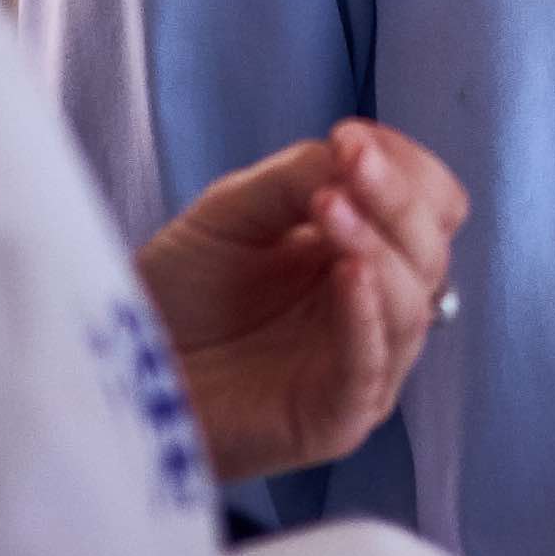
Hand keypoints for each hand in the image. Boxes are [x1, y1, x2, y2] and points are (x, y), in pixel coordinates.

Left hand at [137, 120, 468, 486]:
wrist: (122, 363)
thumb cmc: (182, 291)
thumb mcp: (236, 210)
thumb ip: (299, 176)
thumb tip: (358, 147)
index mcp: (367, 251)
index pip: (432, 206)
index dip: (405, 170)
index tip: (349, 137)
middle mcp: (378, 308)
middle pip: (430, 251)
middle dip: (396, 199)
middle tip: (350, 160)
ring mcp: (363, 364)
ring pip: (412, 304)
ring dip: (378, 244)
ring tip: (329, 204)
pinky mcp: (337, 418)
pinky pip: (370, 364)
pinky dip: (366, 313)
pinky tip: (348, 270)